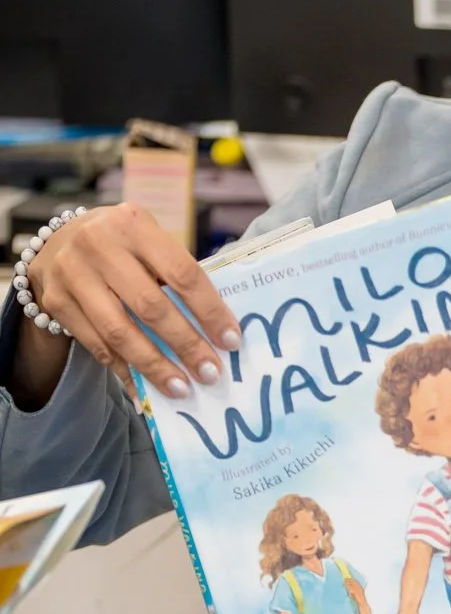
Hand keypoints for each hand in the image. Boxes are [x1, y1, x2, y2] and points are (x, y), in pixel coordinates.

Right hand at [18, 203, 240, 403]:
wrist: (57, 241)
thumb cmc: (121, 245)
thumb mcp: (147, 241)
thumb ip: (175, 274)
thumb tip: (217, 328)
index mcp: (133, 224)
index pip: (182, 273)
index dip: (209, 311)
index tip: (230, 341)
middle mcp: (98, 245)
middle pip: (151, 306)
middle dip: (185, 344)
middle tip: (210, 373)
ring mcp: (72, 274)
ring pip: (119, 332)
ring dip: (154, 366)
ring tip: (180, 388)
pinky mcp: (56, 301)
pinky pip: (96, 345)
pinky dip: (124, 370)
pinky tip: (144, 389)